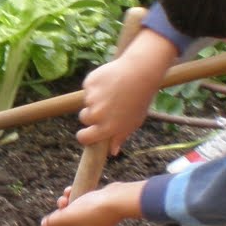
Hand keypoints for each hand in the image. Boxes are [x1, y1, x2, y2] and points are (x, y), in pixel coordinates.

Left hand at [40, 181, 143, 225]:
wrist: (117, 199)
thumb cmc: (91, 211)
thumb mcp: (67, 217)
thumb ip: (53, 222)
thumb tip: (44, 225)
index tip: (55, 224)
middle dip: (62, 214)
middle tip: (62, 204)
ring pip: (76, 216)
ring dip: (68, 204)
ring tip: (67, 194)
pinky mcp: (102, 214)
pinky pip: (85, 209)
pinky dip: (77, 200)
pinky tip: (72, 189)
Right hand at [75, 30, 177, 155]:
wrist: (141, 73)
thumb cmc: (140, 100)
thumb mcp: (133, 122)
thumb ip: (119, 137)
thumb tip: (112, 152)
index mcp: (106, 128)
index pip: (84, 137)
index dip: (84, 135)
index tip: (87, 132)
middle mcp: (96, 115)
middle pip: (84, 118)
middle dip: (91, 114)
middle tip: (107, 106)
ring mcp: (91, 99)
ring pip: (87, 101)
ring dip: (95, 98)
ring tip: (113, 91)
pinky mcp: (89, 84)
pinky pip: (88, 87)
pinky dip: (95, 85)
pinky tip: (109, 81)